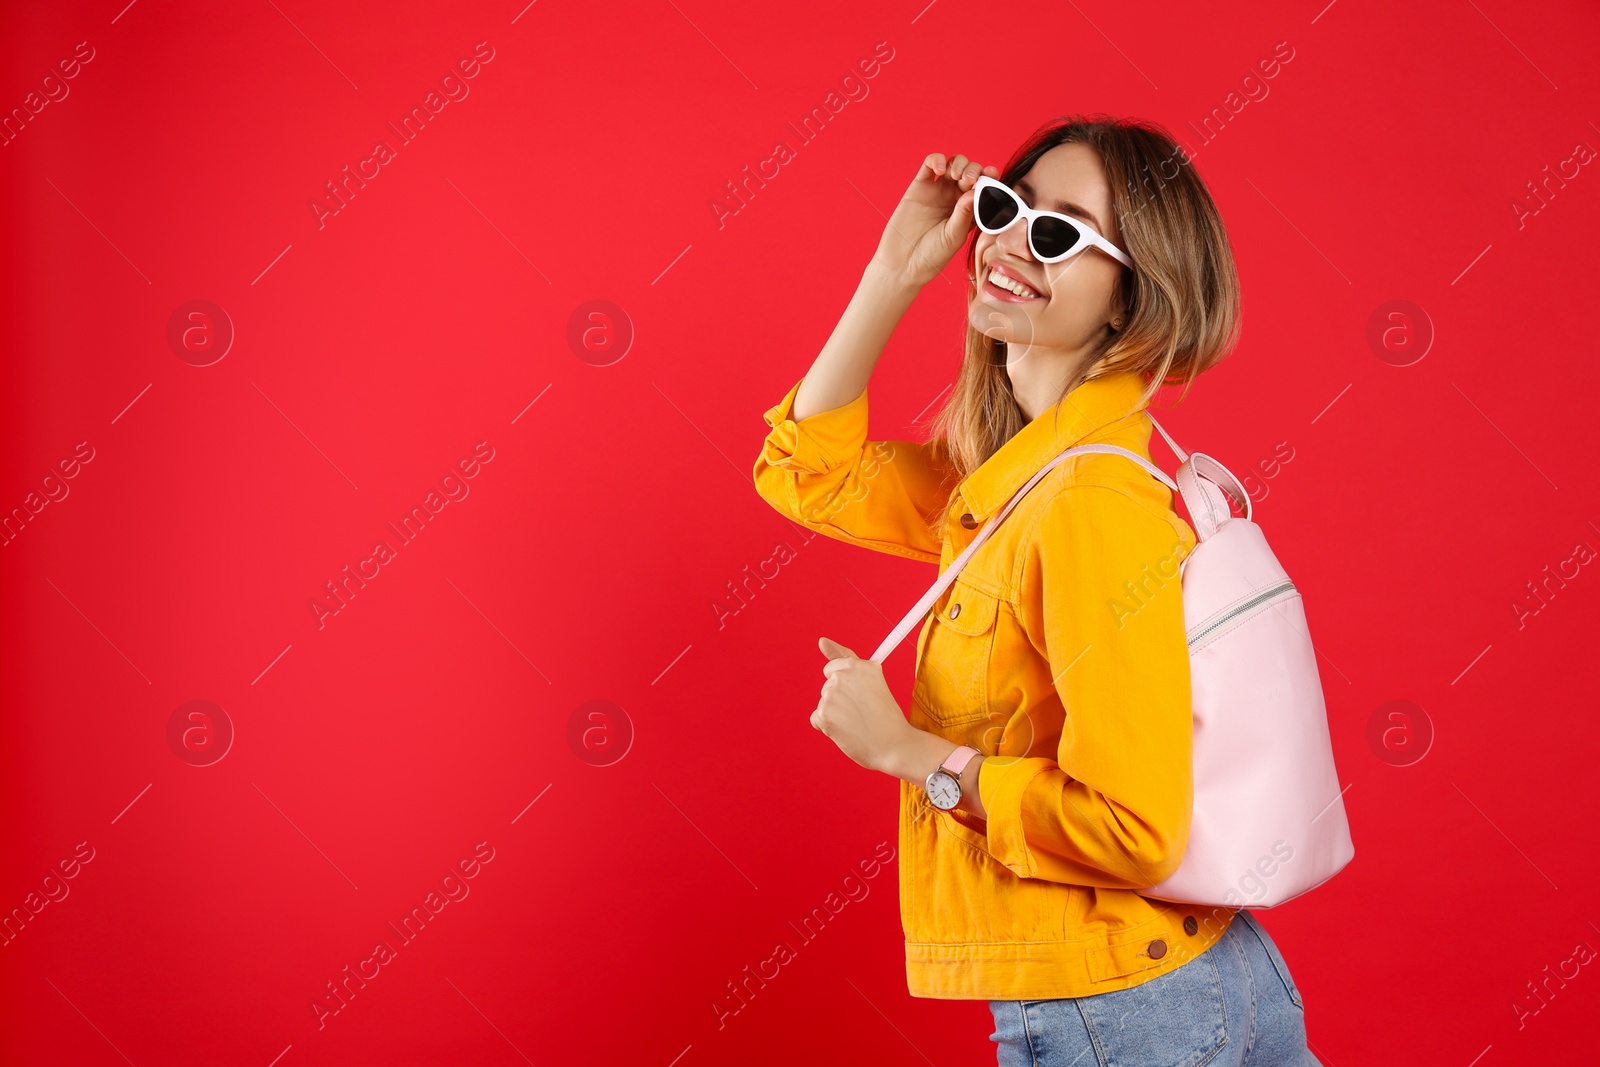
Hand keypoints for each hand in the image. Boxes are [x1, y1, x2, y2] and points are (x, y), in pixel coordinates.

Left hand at [811, 637, 913, 773]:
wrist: (895, 746)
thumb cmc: (886, 717)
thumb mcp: (873, 681)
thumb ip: (845, 658)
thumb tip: (821, 641)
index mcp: (860, 665)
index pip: (835, 667)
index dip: (847, 686)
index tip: (858, 697)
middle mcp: (844, 675)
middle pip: (827, 686)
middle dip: (840, 699)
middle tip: (862, 712)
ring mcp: (832, 695)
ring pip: (823, 702)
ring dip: (834, 714)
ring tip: (857, 723)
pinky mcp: (824, 714)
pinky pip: (817, 719)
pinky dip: (828, 728)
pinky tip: (846, 732)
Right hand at [871, 153, 999, 289]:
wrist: (903, 263)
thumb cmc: (932, 255)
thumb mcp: (954, 236)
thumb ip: (964, 214)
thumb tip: (976, 191)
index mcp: (969, 210)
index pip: (984, 187)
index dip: (989, 178)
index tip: (991, 176)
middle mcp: (955, 198)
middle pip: (970, 171)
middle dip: (973, 170)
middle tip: (969, 180)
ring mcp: (937, 191)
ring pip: (953, 164)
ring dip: (959, 163)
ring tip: (956, 176)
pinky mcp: (919, 186)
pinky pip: (929, 164)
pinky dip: (937, 159)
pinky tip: (940, 169)